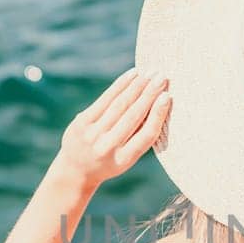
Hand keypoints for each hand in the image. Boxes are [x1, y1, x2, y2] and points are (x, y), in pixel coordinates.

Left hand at [59, 67, 170, 184]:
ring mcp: (92, 134)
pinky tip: (132, 75)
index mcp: (124, 160)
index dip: (157, 115)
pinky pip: (105, 99)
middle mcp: (107, 147)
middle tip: (162, 78)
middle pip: (133, 116)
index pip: (145, 135)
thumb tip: (159, 104)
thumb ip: (140, 136)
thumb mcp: (126, 158)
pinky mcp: (81, 122)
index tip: (167, 97)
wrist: (76, 169)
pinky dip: (120, 85)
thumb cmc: (110, 160)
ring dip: (137, 86)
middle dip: (149, 94)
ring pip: (119, 105)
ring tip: (150, 73)